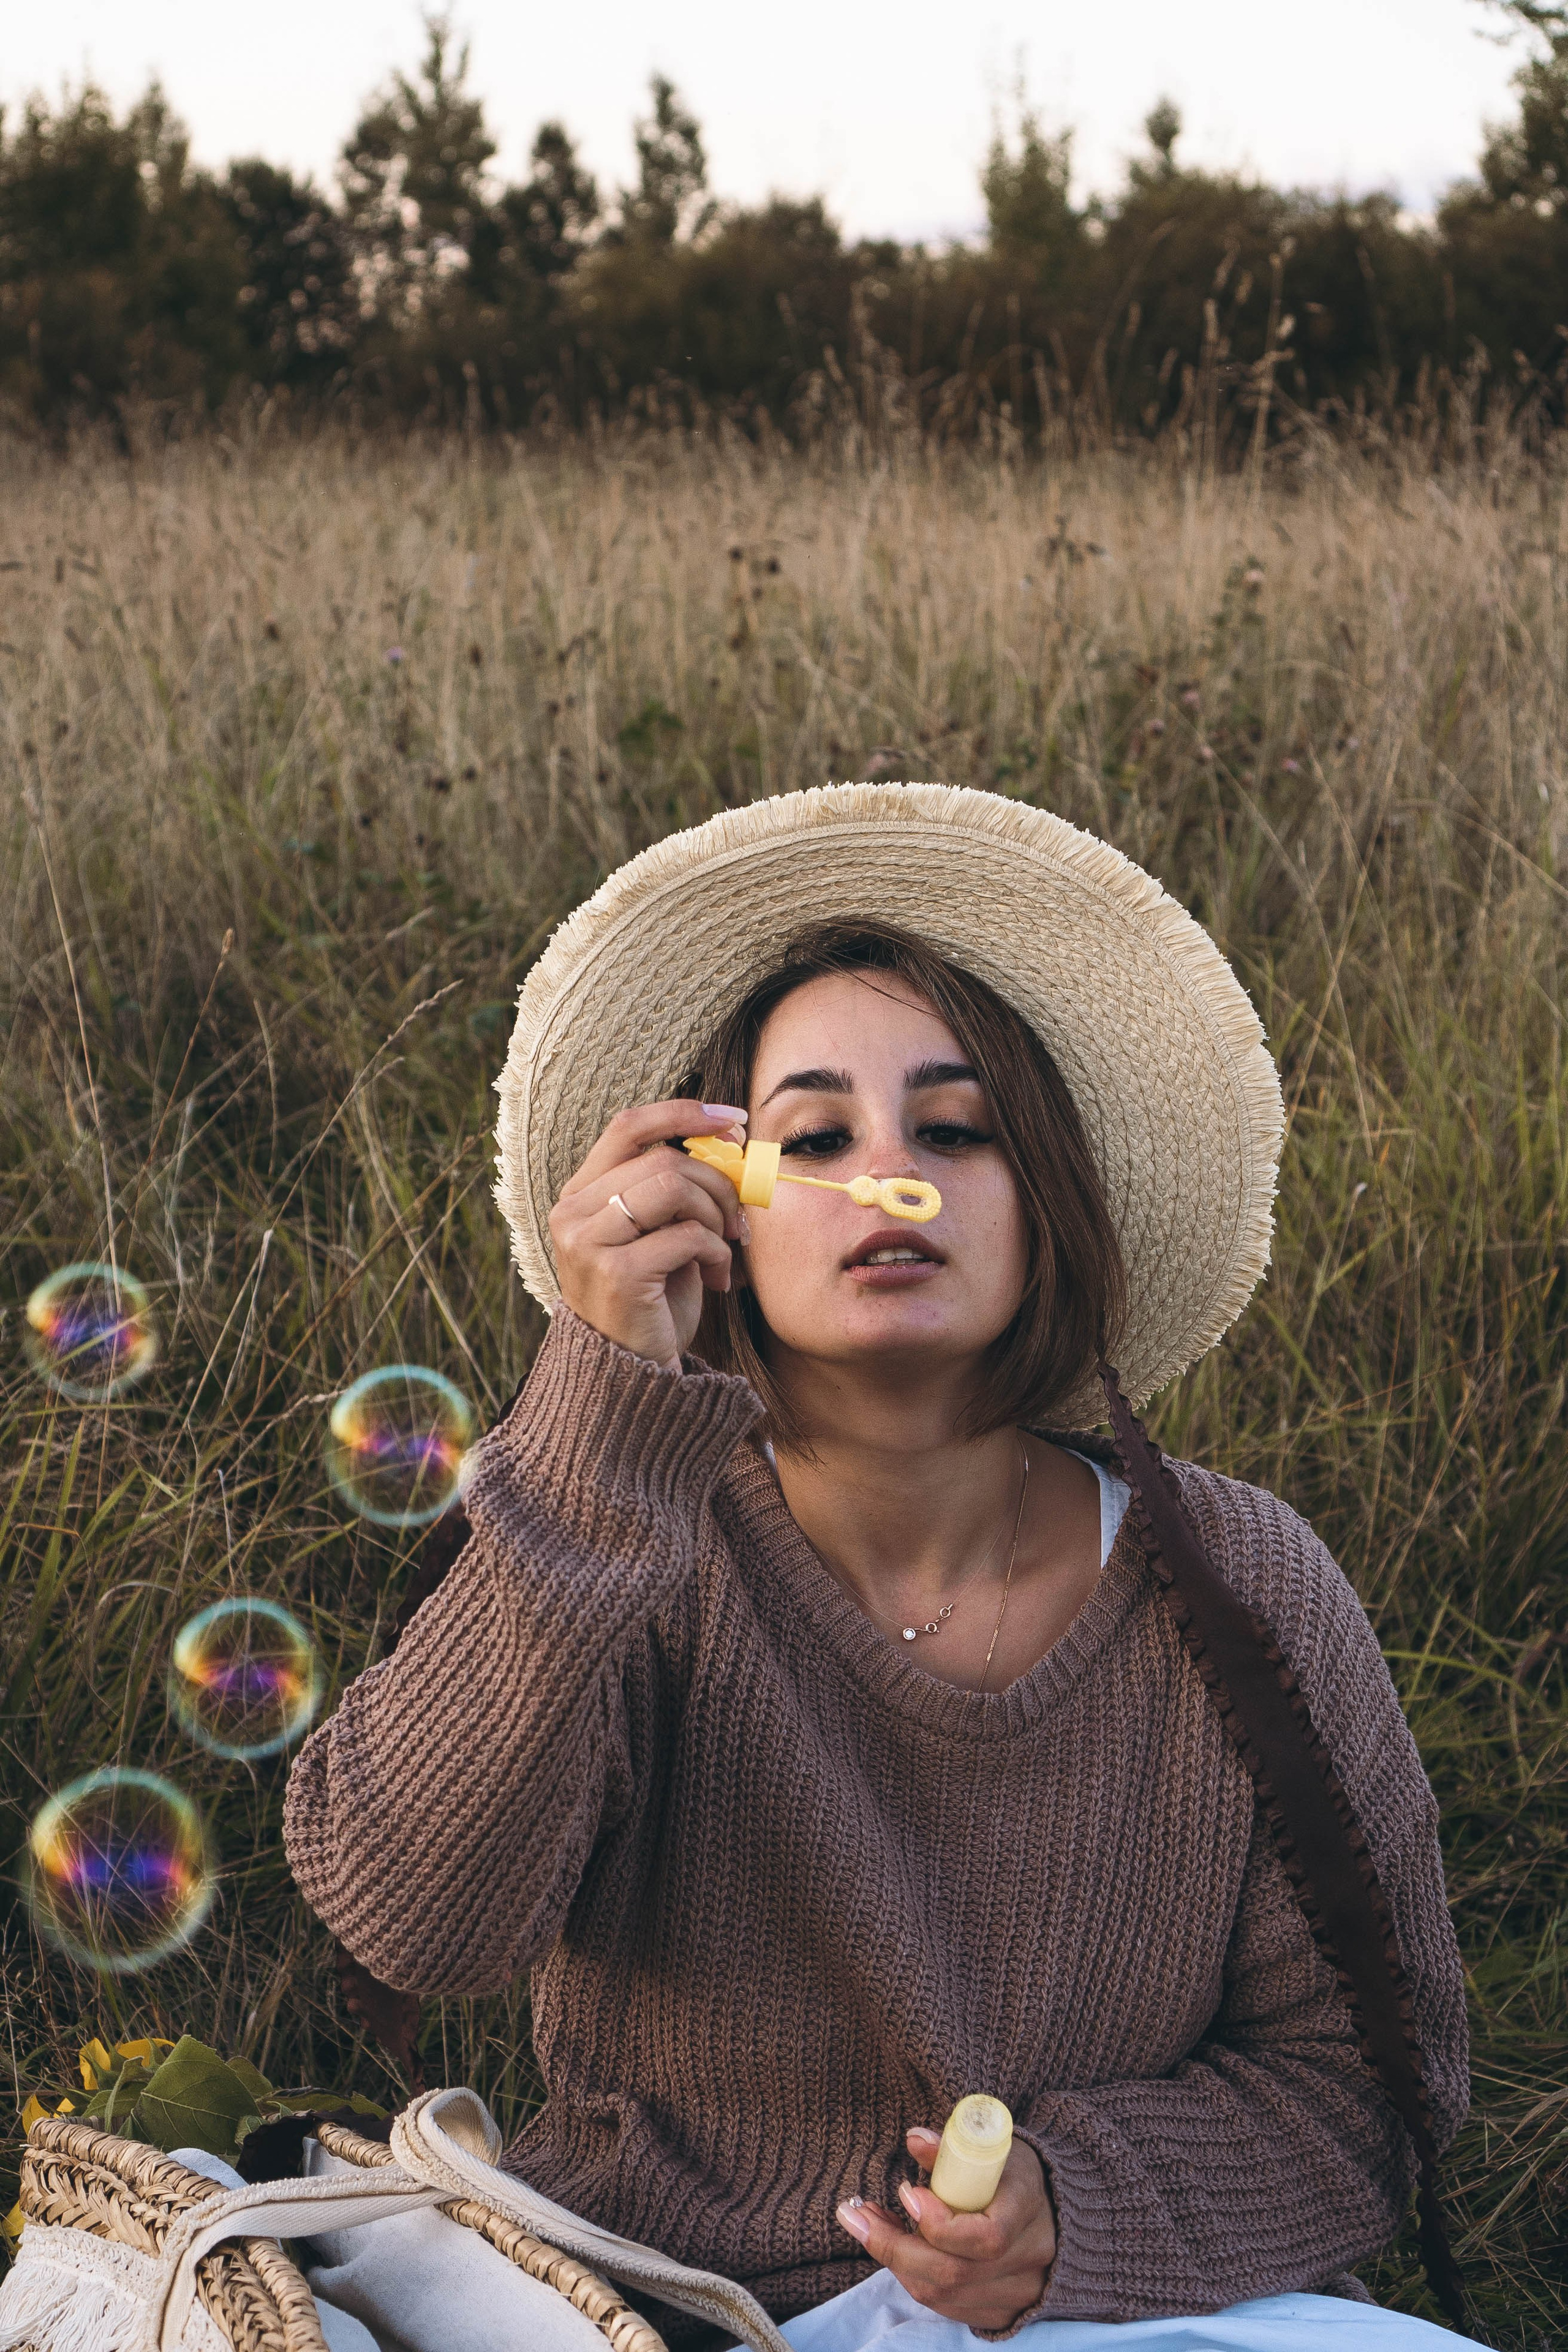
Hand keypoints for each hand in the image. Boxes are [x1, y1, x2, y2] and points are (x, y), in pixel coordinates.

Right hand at [550, 1100, 750, 1366]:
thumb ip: (675, 1189)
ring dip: (717, 1213)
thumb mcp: (659, 1233)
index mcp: (581, 1194)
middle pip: (664, 1157)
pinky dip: (716, 1252)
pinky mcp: (616, 1274)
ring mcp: (589, 1243)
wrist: (633, 1375)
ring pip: (675, 1186)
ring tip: (726, 1246)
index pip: (628, 1126)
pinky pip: (687, 1235)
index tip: (734, 1122)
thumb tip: (730, 1140)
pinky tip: (717, 1278)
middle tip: (739, 1217)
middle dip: (718, 1181)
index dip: (684, 1114)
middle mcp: (574, 1213)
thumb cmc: (652, 1301)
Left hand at [836, 2128, 1056, 2332]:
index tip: (906, 2193)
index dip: (939, 2223)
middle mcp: (1027, 2262)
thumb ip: (952, 2147)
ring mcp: (1015, 2295)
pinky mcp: (998, 2313)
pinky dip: (911, 2276)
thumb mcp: (991, 2149)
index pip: (987, 2237)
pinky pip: (945, 2305)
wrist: (1056, 2214)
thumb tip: (914, 2140)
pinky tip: (893, 2246)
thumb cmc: (1015, 2175)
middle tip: (857, 2216)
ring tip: (867, 2223)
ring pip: (943, 2293)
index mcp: (1029, 2212)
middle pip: (954, 2273)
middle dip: (894, 2246)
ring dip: (895, 2260)